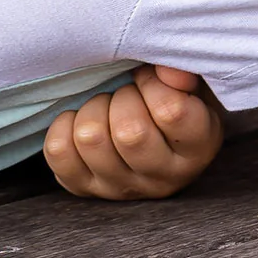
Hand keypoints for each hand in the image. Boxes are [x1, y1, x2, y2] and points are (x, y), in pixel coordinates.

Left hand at [45, 67, 223, 200]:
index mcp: (199, 149)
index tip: (152, 74)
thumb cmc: (183, 104)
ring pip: (91, 139)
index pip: (171, 112)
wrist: (160, 141)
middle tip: (130, 91)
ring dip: (96, 108)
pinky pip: (58, 151)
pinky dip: (66, 124)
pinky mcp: (83, 189)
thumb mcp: (199, 88)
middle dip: (124, 97)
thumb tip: (162, 68)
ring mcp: (119, 188)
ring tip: (109, 104)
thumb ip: (187, 75)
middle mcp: (162, 177)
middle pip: (128, 133)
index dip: (153, 82)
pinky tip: (84, 119)